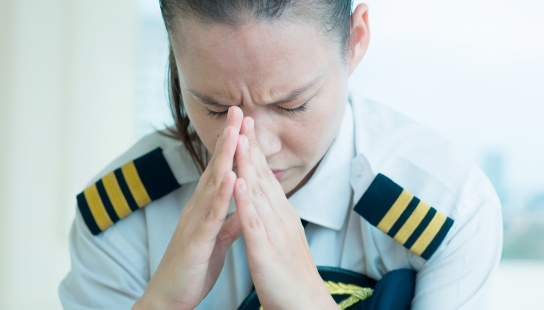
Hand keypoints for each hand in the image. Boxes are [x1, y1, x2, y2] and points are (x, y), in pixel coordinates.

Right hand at [133, 107, 245, 309]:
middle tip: (237, 108)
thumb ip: (229, 220)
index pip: (221, 169)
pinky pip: (211, 215)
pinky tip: (233, 177)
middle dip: (227, 138)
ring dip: (224, 156)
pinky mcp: (196, 240)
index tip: (243, 120)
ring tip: (235, 131)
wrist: (169, 298)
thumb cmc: (192, 268)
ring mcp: (195, 222)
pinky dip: (223, 195)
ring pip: (212, 184)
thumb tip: (243, 205)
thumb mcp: (216, 240)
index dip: (232, 145)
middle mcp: (197, 208)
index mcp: (205, 208)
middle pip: (215, 167)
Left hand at [233, 117, 337, 309]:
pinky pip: (254, 222)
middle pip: (265, 176)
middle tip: (244, 117)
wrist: (304, 305)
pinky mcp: (266, 250)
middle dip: (253, 147)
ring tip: (240, 138)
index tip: (247, 127)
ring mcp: (274, 232)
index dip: (256, 151)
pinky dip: (246, 201)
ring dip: (249, 164)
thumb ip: (271, 219)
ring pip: (260, 192)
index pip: (267, 177)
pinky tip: (239, 182)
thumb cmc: (289, 277)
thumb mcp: (279, 240)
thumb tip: (264, 202)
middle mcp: (281, 217)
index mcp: (281, 215)